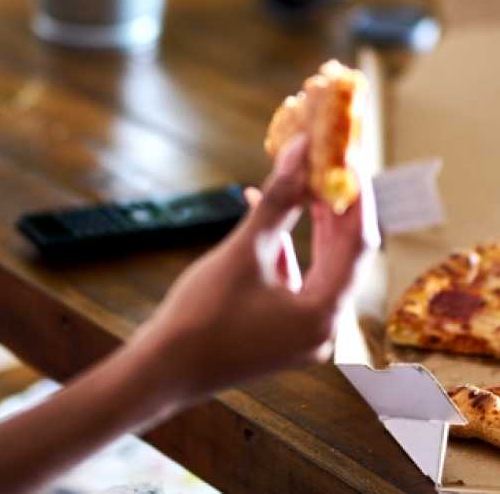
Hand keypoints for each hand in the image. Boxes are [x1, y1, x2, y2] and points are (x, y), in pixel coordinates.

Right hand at [133, 135, 378, 402]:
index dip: (356, 197)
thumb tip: (298, 150)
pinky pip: (297, 280)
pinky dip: (286, 246)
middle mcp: (323, 328)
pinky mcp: (282, 331)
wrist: (162, 370)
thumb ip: (278, 199)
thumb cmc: (202, 314)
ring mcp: (302, 333)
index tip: (347, 159)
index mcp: (323, 314)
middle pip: (343, 255)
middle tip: (326, 163)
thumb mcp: (245, 250)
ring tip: (301, 179)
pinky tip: (265, 213)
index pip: (359, 244)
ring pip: (320, 265)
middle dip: (334, 207)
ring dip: (311, 223)